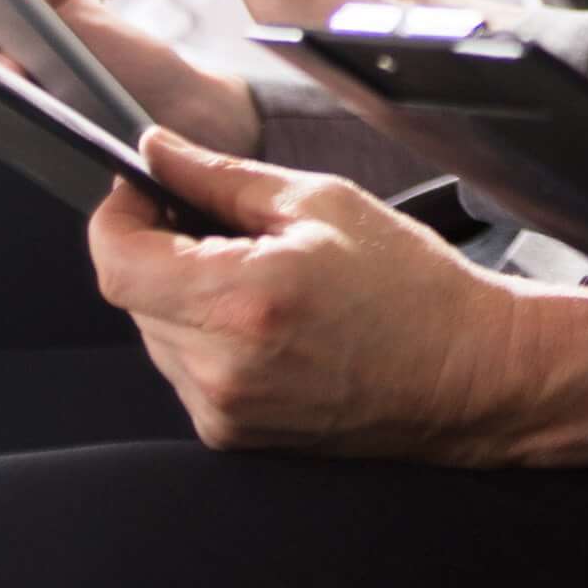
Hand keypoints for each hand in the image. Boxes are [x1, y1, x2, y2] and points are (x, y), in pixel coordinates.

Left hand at [99, 131, 587, 463]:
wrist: (471, 376)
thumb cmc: (412, 287)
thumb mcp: (319, 202)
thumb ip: (218, 177)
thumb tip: (153, 151)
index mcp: (242, 301)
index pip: (115, 261)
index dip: (118, 215)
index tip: (142, 189)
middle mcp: (223, 367)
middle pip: (133, 295)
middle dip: (160, 250)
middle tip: (223, 227)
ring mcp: (225, 411)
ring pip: (155, 332)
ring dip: (184, 296)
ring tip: (260, 279)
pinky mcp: (233, 436)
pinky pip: (186, 370)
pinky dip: (207, 337)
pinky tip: (267, 323)